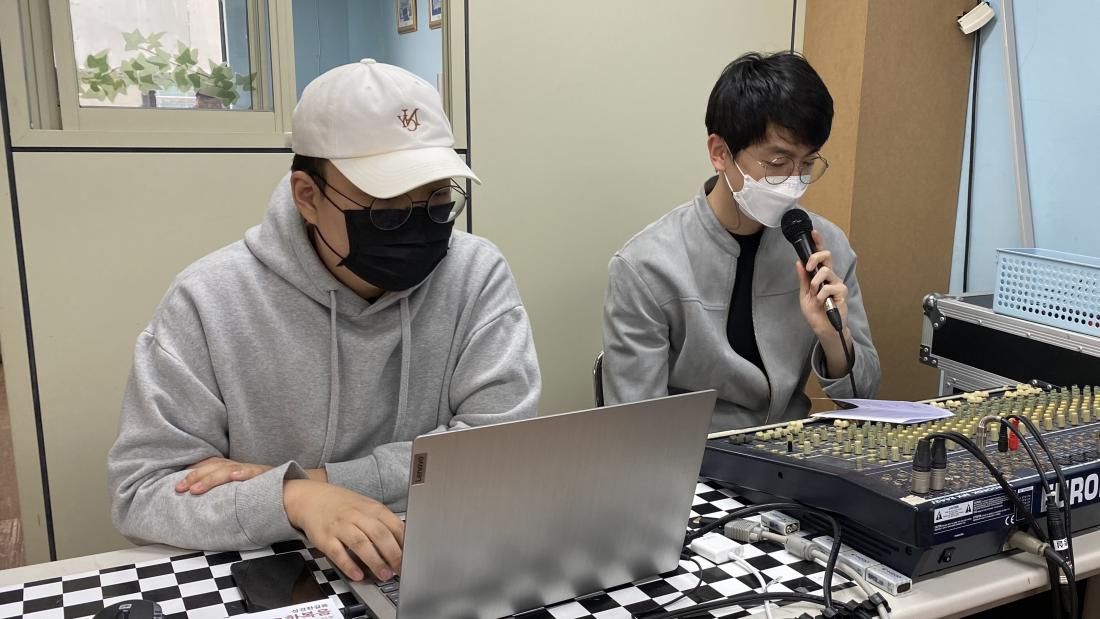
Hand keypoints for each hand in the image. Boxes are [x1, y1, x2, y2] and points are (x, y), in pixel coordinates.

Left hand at [176, 458, 326, 494]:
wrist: (296, 492)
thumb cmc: (268, 495)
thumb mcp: (243, 492)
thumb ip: (228, 495)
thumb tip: (207, 507)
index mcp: (234, 470)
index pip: (210, 466)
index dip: (193, 472)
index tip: (177, 485)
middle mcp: (241, 468)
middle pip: (214, 467)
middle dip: (195, 477)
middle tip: (179, 489)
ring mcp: (253, 471)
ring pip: (228, 470)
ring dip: (211, 478)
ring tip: (196, 489)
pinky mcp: (266, 476)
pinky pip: (253, 473)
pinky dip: (243, 474)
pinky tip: (233, 476)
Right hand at [284, 479, 403, 581]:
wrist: (311, 498)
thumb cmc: (344, 505)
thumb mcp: (367, 507)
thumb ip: (383, 523)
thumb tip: (404, 544)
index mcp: (372, 508)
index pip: (394, 525)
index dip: (404, 543)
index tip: (411, 558)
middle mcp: (357, 516)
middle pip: (379, 534)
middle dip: (393, 554)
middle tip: (400, 570)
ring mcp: (340, 526)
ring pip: (360, 543)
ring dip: (375, 561)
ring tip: (384, 575)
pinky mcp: (324, 538)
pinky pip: (338, 553)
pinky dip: (349, 565)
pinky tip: (358, 575)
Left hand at [794, 230, 848, 337]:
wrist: (823, 327)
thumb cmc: (815, 311)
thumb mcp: (804, 294)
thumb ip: (803, 279)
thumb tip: (799, 262)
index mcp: (820, 275)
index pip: (820, 256)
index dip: (818, 243)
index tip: (813, 232)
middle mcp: (830, 276)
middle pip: (827, 256)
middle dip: (815, 258)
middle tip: (809, 268)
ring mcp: (837, 283)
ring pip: (826, 271)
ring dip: (816, 284)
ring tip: (815, 295)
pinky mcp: (842, 292)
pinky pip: (829, 287)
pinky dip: (821, 295)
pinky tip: (821, 303)